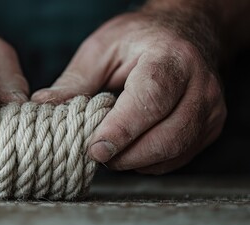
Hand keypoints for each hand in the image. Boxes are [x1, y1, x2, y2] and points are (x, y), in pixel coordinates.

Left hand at [32, 12, 226, 173]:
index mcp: (171, 58)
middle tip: (95, 153)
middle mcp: (199, 85)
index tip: (94, 149)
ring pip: (174, 152)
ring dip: (135, 161)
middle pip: (167, 136)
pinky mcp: (210, 126)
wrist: (184, 34)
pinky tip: (132, 148)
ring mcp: (210, 108)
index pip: (150, 99)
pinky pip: (178, 158)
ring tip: (111, 148)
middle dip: (125, 155)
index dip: (121, 130)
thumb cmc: (139, 39)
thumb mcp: (101, 50)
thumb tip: (44, 106)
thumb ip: (75, 81)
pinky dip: (149, 162)